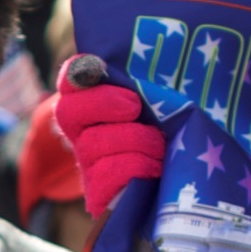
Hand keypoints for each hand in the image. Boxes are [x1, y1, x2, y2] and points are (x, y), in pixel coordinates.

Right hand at [57, 57, 165, 221]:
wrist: (181, 196)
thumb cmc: (175, 143)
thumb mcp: (165, 111)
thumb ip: (151, 89)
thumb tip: (158, 55)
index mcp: (97, 108)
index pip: (71, 82)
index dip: (77, 73)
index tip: (97, 68)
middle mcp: (84, 136)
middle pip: (69, 111)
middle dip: (102, 103)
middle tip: (134, 106)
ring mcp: (88, 166)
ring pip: (94, 143)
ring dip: (135, 139)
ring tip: (160, 147)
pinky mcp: (97, 195)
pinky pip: (109, 172)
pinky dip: (138, 165)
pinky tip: (156, 168)